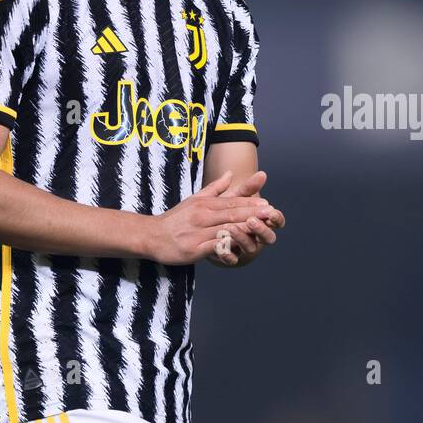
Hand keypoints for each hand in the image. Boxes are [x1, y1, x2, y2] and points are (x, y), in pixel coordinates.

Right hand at [146, 171, 274, 264]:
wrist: (151, 235)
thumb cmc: (176, 218)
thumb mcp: (195, 199)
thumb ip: (215, 188)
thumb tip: (230, 173)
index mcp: (205, 204)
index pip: (232, 203)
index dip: (251, 204)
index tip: (268, 205)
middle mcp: (203, 216)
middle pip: (232, 214)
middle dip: (253, 214)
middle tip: (271, 214)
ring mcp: (198, 233)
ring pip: (224, 230)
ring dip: (244, 230)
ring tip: (260, 230)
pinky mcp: (193, 249)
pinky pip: (213, 247)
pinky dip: (226, 248)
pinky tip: (239, 249)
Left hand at [205, 170, 285, 266]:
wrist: (203, 231)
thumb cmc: (223, 212)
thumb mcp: (233, 199)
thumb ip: (247, 188)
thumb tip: (262, 174)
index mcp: (262, 222)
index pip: (276, 221)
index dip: (276, 217)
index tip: (271, 210)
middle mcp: (256, 237)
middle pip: (268, 237)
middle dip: (260, 229)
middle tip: (252, 220)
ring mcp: (243, 249)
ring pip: (250, 248)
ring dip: (243, 238)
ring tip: (231, 228)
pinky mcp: (230, 257)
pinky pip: (232, 259)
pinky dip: (227, 254)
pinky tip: (220, 246)